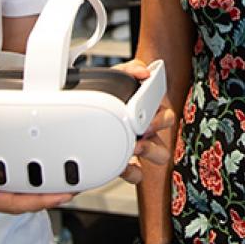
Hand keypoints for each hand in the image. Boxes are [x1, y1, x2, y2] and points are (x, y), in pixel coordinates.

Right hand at [0, 139, 72, 212]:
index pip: (19, 203)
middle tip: (75, 184)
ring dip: (41, 182)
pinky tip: (34, 162)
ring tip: (62, 174)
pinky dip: (25, 170)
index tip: (66, 195)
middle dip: (50, 194)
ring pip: (19, 187)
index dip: (44, 201)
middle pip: (25, 198)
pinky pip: (9, 174)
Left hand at [113, 59, 175, 184]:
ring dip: (151, 150)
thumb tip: (144, 72)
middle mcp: (147, 130)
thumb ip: (129, 69)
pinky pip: (137, 174)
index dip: (161, 116)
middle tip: (142, 126)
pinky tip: (121, 163)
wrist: (78, 123)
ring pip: (161, 155)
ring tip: (135, 145)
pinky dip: (131, 171)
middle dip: (157, 128)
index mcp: (147, 112)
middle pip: (167, 134)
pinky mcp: (126, 165)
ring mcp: (139, 148)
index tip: (148, 113)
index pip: (167, 115)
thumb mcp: (113, 79)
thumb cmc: (102, 99)